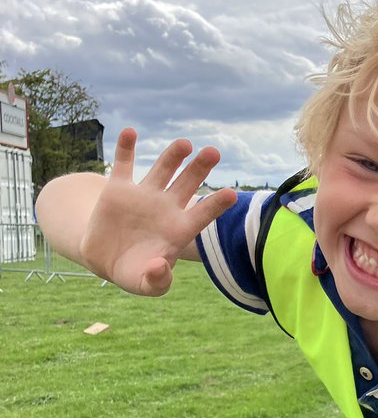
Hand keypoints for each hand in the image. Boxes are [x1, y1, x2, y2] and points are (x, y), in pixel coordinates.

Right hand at [80, 128, 235, 295]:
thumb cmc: (136, 274)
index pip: (201, 215)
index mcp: (178, 230)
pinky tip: (130, 132)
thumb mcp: (146, 286)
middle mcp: (165, 208)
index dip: (215, 205)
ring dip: (173, 156)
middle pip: (187, 185)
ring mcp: (143, 196)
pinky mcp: (118, 190)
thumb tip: (159, 266)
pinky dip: (126, 148)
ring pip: (162, 170)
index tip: (231, 194)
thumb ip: (157, 281)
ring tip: (185, 143)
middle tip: (214, 153)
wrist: (105, 261)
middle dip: (200, 169)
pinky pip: (123, 164)